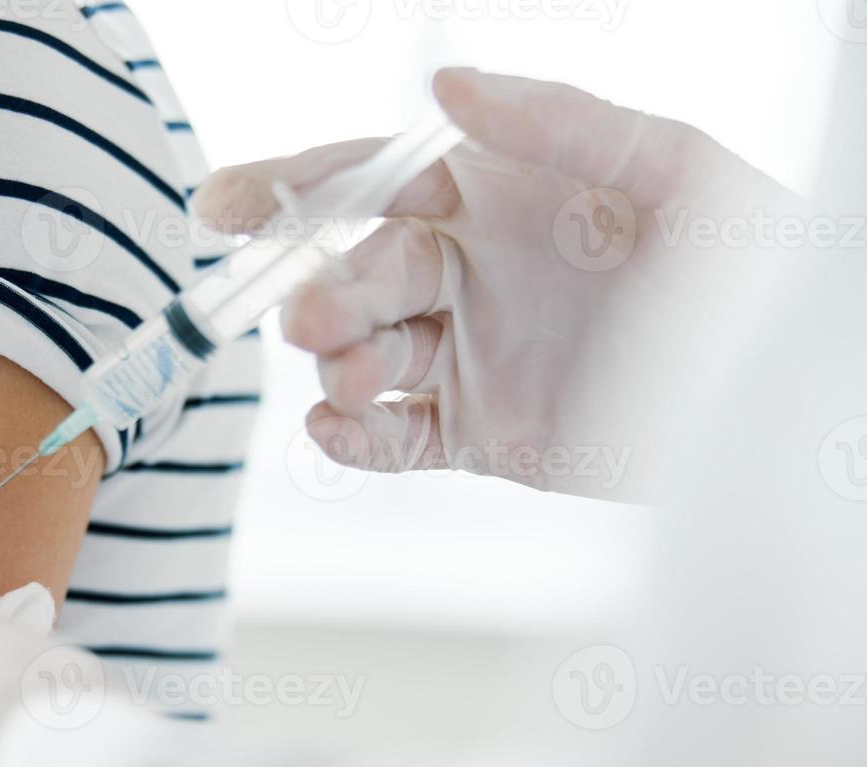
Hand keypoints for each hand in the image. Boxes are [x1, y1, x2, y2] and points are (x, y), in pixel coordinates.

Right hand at [195, 68, 787, 498]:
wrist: (784, 399)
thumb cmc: (748, 265)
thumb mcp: (672, 169)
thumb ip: (557, 123)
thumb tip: (444, 87)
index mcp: (497, 195)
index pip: (374, 182)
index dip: (292, 188)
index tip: (224, 205)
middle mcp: (470, 272)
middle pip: (361, 273)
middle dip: (324, 293)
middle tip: (311, 318)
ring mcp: (469, 357)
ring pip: (366, 358)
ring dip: (337, 364)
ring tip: (352, 375)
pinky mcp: (478, 437)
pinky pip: (394, 438)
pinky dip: (352, 438)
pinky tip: (333, 430)